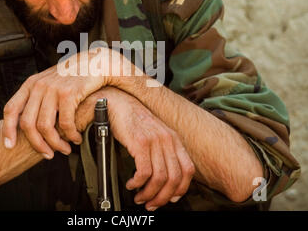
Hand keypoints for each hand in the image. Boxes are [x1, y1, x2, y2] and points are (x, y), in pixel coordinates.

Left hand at [2, 48, 110, 157]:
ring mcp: (53, 89)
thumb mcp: (51, 81)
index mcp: (31, 84)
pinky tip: (76, 138)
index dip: (8, 130)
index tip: (9, 145)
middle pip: (27, 123)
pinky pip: (65, 122)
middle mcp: (39, 86)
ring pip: (45, 127)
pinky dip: (70, 135)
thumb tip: (29, 121)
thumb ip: (39, 97)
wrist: (96, 63)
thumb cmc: (75, 75)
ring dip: (55, 143)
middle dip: (36, 144)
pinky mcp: (68, 93)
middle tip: (47, 154)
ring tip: (65, 149)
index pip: (11, 109)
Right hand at [104, 88, 194, 210]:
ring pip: (159, 178)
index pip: (188, 170)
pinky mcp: (140, 142)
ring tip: (139, 196)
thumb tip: (164, 180)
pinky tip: (131, 184)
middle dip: (163, 197)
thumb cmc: (134, 121)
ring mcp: (155, 141)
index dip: (181, 189)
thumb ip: (163, 153)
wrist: (119, 104)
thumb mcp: (156, 135)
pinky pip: (144, 172)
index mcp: (174, 139)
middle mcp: (168, 140)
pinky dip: (137, 183)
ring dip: (148, 193)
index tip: (171, 199)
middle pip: (174, 178)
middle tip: (151, 204)